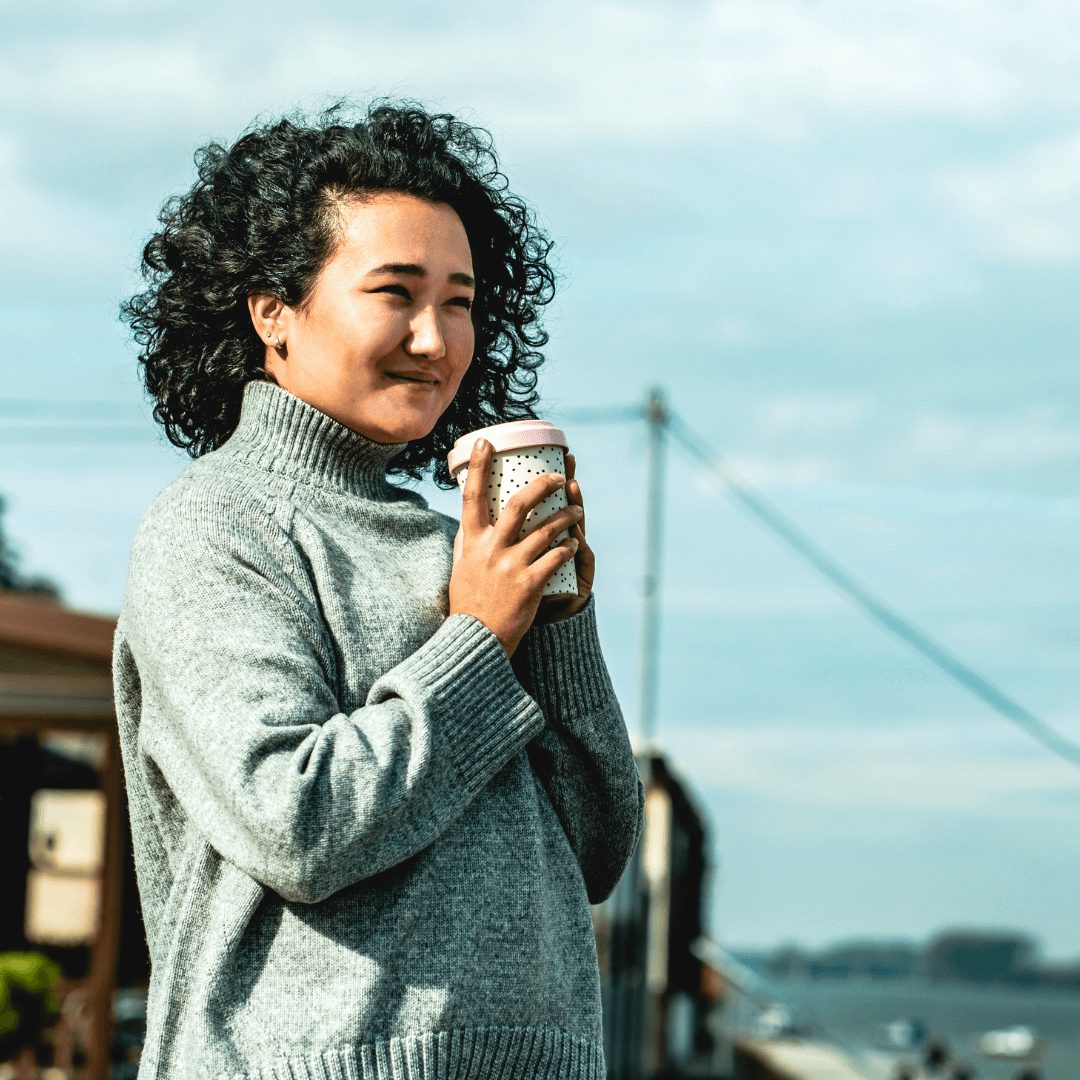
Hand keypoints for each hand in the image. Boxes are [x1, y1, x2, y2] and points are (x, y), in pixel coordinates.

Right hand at [449, 438, 583, 656]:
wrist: (477, 639)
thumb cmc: (469, 601)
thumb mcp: (461, 566)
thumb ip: (467, 541)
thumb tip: (468, 517)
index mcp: (471, 541)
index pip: (472, 496)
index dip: (477, 466)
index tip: (486, 441)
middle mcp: (491, 549)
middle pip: (518, 505)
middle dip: (542, 486)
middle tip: (560, 477)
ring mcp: (511, 566)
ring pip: (546, 530)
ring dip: (566, 516)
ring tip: (578, 510)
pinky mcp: (529, 584)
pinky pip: (556, 557)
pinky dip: (568, 546)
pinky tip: (574, 542)